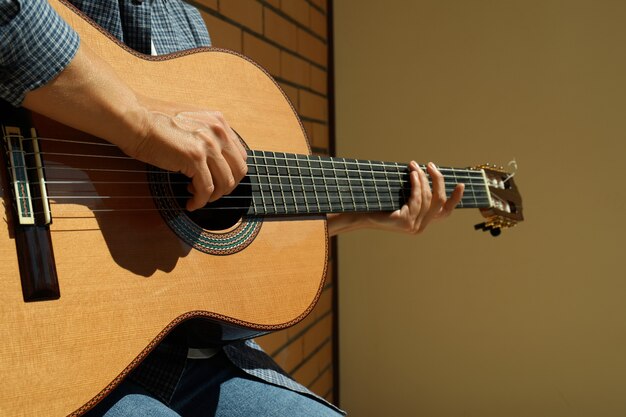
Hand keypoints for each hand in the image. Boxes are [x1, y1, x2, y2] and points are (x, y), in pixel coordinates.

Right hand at [128, 97, 247, 210]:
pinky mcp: (194, 158)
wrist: (133, 118)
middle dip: (226, 187)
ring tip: (197, 196)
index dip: (231, 173)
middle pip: (238, 171)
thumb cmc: (153, 121)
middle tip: (212, 193)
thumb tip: (213, 161)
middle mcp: (218, 132)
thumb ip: (206, 136)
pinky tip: (191, 203)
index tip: (219, 180)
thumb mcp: (190, 122)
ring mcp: (208, 145)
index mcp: (219, 121)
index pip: (240, 155)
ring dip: (213, 196)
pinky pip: (206, 189)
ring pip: (225, 183)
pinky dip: (200, 201)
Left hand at [327, 161, 463, 235]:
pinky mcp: (405, 222)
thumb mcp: (402, 198)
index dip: (455, 199)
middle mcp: (420, 227)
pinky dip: (416, 184)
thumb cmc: (380, 204)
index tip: (461, 184)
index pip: (445, 213)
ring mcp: (413, 226)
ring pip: (428, 198)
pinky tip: (412, 173)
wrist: (360, 214)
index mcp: (422, 223)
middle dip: (438, 181)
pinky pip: (416, 199)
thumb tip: (429, 173)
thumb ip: (417, 193)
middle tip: (431, 165)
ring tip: (416, 166)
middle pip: (439, 202)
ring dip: (423, 179)